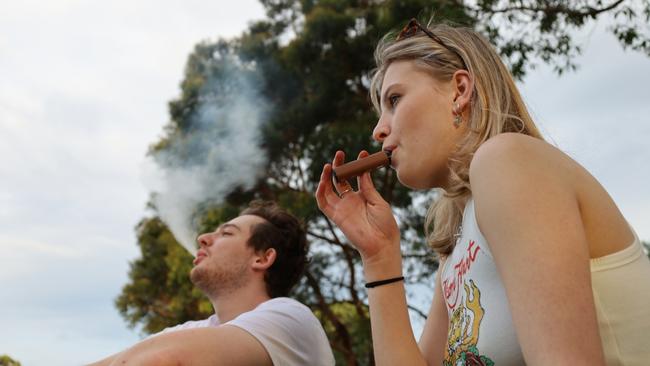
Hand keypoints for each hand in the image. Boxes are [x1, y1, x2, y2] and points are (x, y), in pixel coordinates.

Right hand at [315, 150, 400, 264]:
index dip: (358, 165)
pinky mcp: (336, 216)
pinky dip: (320, 192)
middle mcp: (351, 200)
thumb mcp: (378, 202)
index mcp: (363, 196)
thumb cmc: (385, 224)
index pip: (357, 176)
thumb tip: (363, 171)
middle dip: (340, 166)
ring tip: (329, 165)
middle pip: (340, 180)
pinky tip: (323, 181)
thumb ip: (368, 187)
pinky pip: (323, 203)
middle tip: (340, 153)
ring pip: (329, 189)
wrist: (382, 244)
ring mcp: (342, 208)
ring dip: (327, 177)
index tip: (363, 153)